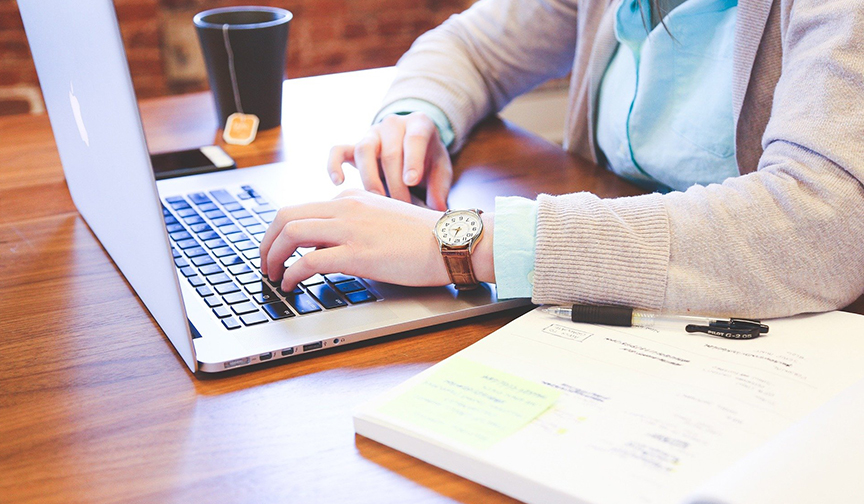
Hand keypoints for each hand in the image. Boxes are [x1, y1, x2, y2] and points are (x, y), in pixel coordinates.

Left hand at [259, 190, 445, 290]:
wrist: (452, 241)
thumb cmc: (424, 237)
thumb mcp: (382, 220)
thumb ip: (354, 226)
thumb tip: (326, 248)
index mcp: (351, 199)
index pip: (302, 209)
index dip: (280, 232)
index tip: (277, 250)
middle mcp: (346, 207)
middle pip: (286, 216)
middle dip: (267, 241)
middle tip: (264, 263)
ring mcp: (350, 229)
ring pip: (291, 233)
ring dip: (272, 256)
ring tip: (272, 275)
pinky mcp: (357, 253)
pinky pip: (309, 261)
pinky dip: (291, 274)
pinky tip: (291, 285)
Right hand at [327, 112, 452, 210]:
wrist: (413, 144)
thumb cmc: (428, 159)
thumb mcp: (441, 168)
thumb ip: (440, 187)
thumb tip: (437, 209)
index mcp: (419, 124)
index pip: (414, 138)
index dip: (412, 160)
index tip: (411, 181)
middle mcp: (393, 124)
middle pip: (390, 152)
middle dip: (395, 183)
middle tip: (402, 206)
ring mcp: (372, 134)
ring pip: (364, 150)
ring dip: (370, 178)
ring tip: (377, 201)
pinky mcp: (354, 146)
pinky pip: (338, 150)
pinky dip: (334, 164)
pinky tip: (338, 182)